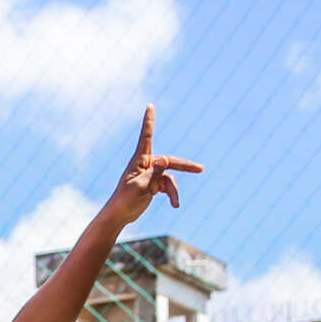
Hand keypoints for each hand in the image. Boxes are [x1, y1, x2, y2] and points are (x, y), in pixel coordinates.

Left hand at [104, 107, 203, 225]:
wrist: (120, 215)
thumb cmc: (125, 199)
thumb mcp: (141, 186)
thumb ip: (154, 172)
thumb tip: (164, 158)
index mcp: (139, 160)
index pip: (146, 136)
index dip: (149, 120)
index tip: (150, 106)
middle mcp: (146, 164)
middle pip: (170, 161)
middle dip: (185, 166)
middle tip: (200, 169)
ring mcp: (151, 174)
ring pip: (170, 177)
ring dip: (173, 191)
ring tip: (175, 204)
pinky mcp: (154, 184)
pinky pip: (168, 186)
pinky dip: (172, 195)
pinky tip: (175, 205)